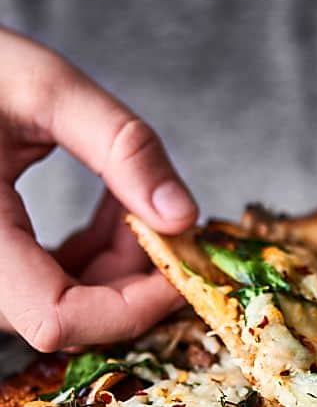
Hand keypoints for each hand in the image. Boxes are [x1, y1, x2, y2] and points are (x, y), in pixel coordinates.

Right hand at [0, 27, 197, 349]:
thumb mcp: (43, 88)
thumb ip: (119, 146)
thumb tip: (183, 216)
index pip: (59, 318)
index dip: (131, 308)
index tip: (182, 265)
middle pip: (73, 315)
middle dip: (135, 276)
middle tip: (167, 217)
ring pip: (71, 302)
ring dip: (122, 261)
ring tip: (133, 195)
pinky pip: (57, 283)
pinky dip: (100, 254)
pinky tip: (115, 206)